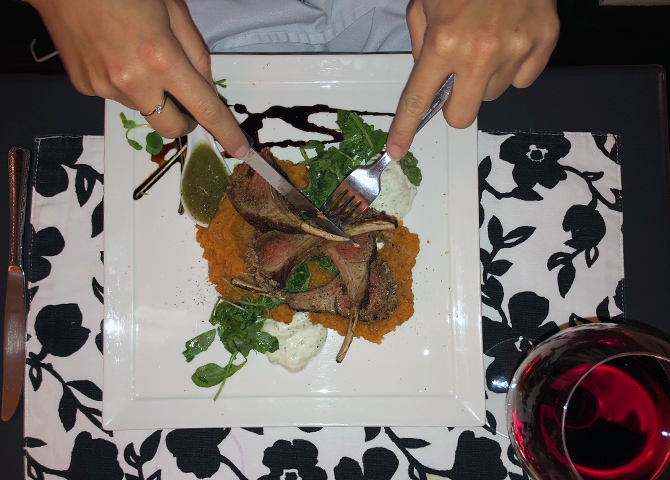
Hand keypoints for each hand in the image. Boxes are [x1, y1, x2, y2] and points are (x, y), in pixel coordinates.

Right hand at [28, 0, 248, 157]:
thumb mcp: (173, 10)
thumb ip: (196, 53)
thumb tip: (207, 86)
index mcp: (161, 59)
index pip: (204, 108)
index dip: (225, 131)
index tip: (239, 149)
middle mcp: (133, 82)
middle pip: (172, 127)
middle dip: (185, 120)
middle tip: (184, 97)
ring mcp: (105, 87)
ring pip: (144, 109)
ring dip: (150, 94)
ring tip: (136, 55)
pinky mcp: (85, 86)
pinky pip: (116, 97)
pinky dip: (124, 84)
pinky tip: (114, 54)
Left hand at [386, 0, 558, 158]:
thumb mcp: (425, 4)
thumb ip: (421, 43)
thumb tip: (429, 78)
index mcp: (443, 43)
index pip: (418, 99)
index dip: (405, 128)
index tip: (398, 149)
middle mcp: (479, 54)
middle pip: (462, 116)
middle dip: (455, 106)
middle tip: (457, 82)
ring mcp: (515, 51)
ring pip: (493, 96)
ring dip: (484, 80)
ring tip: (488, 43)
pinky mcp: (544, 44)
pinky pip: (523, 80)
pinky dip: (514, 68)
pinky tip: (510, 40)